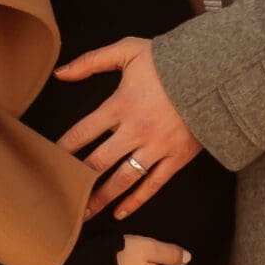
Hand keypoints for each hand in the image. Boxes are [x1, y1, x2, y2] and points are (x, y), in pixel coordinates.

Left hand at [56, 36, 204, 219]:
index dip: (63, 148)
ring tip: (84, 214)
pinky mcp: (177, 158)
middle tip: (61, 195)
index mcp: (120, 105)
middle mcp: (136, 130)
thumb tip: (60, 73)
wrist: (215, 72)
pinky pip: (153, 185)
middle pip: (98, 162)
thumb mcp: (129, 50)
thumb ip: (91, 61)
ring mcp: (157, 147)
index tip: (49, 161)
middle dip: (78, 179)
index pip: (82, 132)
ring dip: (101, 198)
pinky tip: (120, 213)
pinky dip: (136, 201)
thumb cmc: (171, 60)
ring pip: (123, 179)